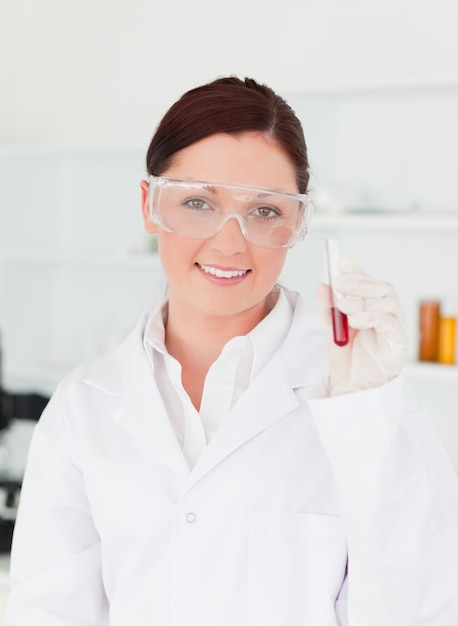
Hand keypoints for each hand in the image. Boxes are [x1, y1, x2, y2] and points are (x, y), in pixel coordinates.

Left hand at [317, 256, 407, 395]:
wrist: (351, 389)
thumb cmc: (347, 359)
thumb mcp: (332, 329)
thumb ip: (328, 308)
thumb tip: (322, 286)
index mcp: (372, 309)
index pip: (369, 283)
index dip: (357, 271)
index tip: (341, 262)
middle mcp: (387, 315)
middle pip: (382, 288)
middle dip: (359, 282)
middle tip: (338, 282)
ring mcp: (394, 329)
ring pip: (388, 303)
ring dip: (363, 300)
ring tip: (343, 306)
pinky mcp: (398, 345)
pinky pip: (391, 325)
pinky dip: (373, 318)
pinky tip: (355, 320)